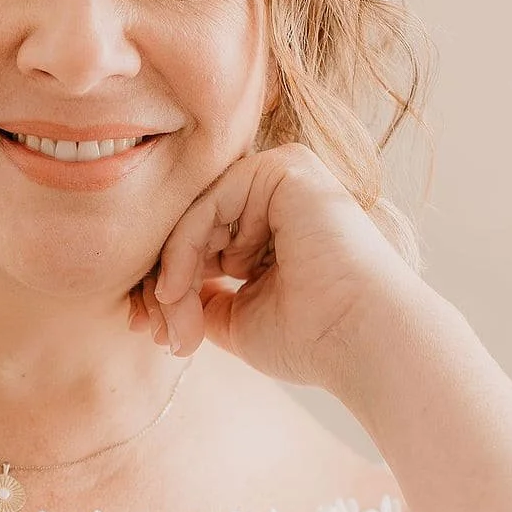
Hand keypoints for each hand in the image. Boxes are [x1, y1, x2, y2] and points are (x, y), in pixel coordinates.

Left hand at [130, 142, 421, 393]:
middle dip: (163, 281)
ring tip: (173, 322)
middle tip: (150, 329)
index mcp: (276, 226)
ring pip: (196, 215)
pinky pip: (210, 202)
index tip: (148, 330)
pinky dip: (184, 248)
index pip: (203, 240)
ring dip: (172, 272)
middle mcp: (281, 194)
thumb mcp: (237, 316)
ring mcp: (284, 175)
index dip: (168, 283)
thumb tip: (159, 290)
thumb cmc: (313, 338)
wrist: (362, 342)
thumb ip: (200, 296)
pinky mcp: (285, 169)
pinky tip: (174, 289)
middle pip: (195, 224)